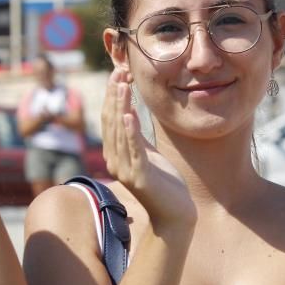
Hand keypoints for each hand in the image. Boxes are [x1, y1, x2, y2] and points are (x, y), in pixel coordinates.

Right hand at [100, 69, 195, 230]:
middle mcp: (114, 161)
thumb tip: (127, 108)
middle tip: (118, 72)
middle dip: (113, 96)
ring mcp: (125, 170)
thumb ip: (135, 134)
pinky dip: (130, 132)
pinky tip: (130, 115)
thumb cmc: (163, 182)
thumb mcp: (147, 152)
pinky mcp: (139, 177)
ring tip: (122, 86)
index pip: (109, 118)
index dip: (111, 95)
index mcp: (115, 153)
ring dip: (120, 107)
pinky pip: (133, 150)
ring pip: (119, 133)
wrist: (175, 213)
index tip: (117, 73)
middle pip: (110, 122)